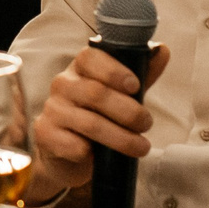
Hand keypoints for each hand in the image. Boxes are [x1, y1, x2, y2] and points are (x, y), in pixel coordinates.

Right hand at [31, 43, 169, 197]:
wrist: (68, 151)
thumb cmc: (99, 115)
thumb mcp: (122, 93)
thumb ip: (141, 73)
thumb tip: (162, 50)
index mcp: (80, 69)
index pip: (90, 58)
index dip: (114, 71)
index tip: (135, 86)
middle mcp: (62, 85)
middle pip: (96, 93)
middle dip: (129, 112)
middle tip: (146, 124)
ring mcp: (52, 110)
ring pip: (90, 123)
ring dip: (122, 138)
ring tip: (141, 147)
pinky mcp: (46, 135)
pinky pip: (73, 145)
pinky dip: (92, 153)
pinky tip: (100, 156)